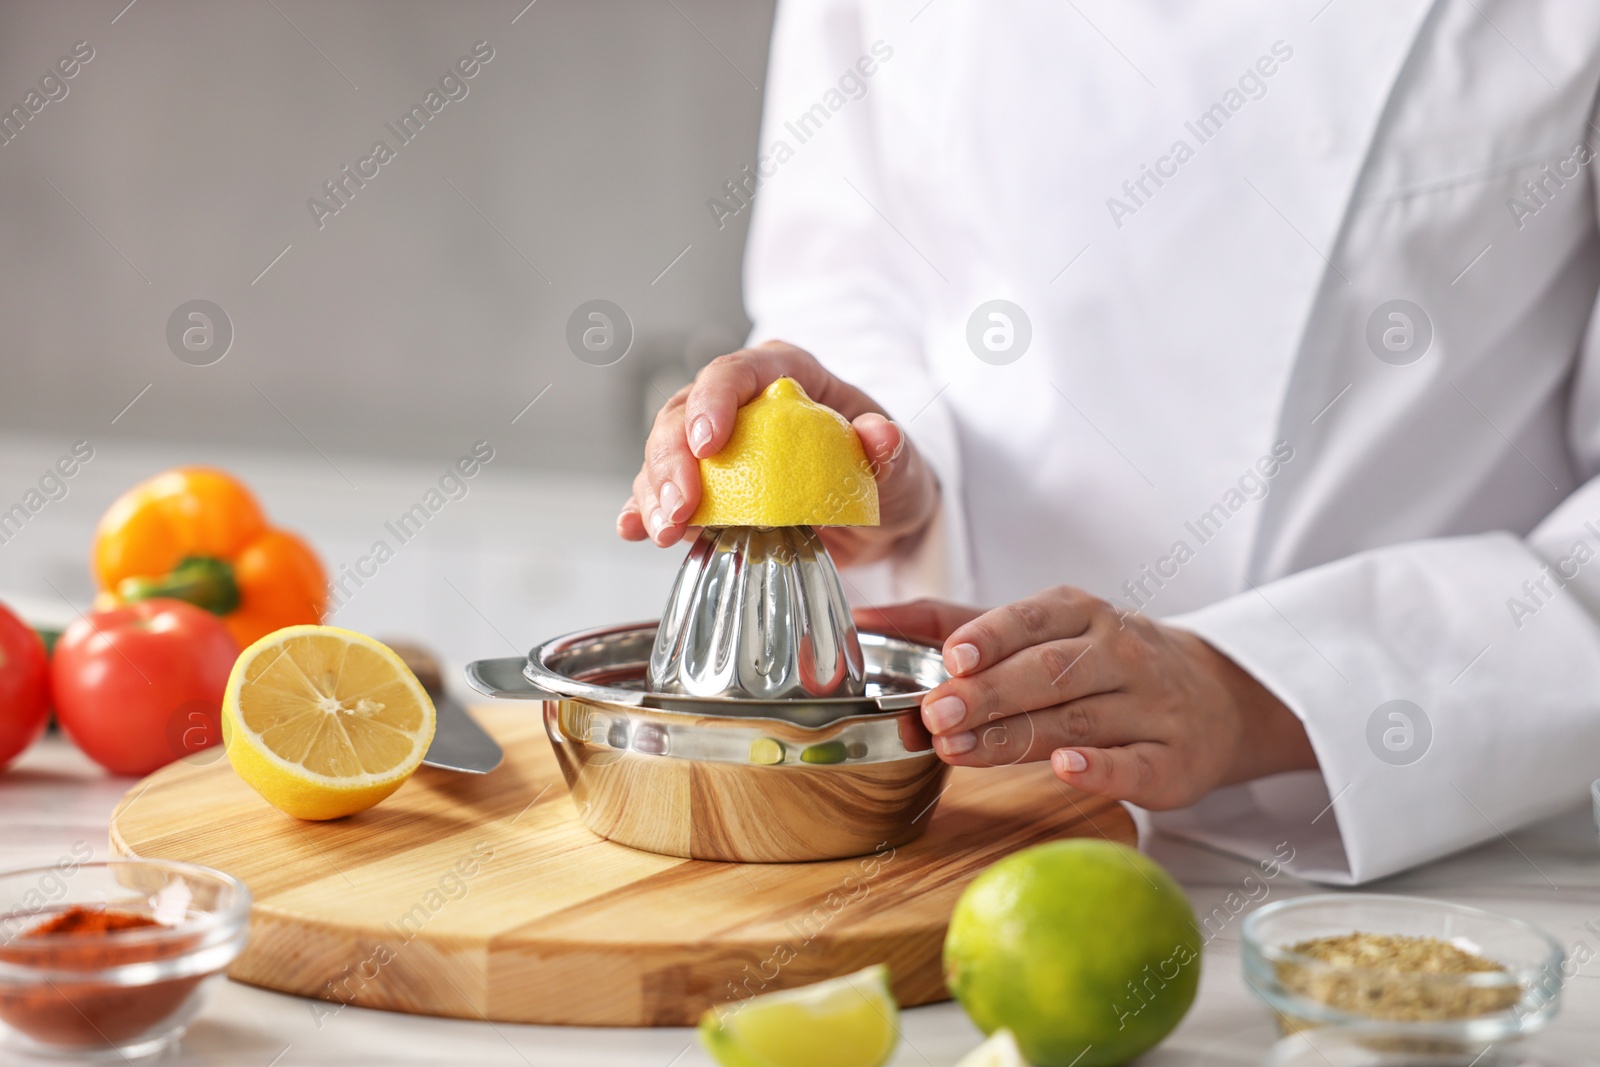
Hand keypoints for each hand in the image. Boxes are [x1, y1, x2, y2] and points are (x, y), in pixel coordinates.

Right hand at [617, 340, 939, 566]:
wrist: (880, 518)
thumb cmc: (885, 474)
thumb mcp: (900, 465)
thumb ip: (889, 451)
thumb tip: (880, 434)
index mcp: (785, 374)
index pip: (735, 372)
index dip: (713, 402)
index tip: (708, 444)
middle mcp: (741, 403)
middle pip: (682, 412)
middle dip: (672, 459)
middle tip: (681, 506)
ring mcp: (718, 445)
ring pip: (664, 452)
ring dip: (655, 491)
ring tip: (664, 531)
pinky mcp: (706, 487)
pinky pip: (664, 492)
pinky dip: (645, 511)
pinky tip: (633, 528)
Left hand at [856, 589, 1318, 809]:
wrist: (1211, 698)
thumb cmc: (1100, 661)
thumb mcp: (1037, 629)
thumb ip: (950, 622)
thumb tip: (866, 619)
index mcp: (1082, 614)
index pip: (1034, 619)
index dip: (993, 636)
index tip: (953, 656)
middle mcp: (1120, 652)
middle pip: (1049, 672)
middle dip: (990, 693)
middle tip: (937, 713)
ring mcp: (1150, 706)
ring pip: (1077, 719)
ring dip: (1016, 736)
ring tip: (959, 748)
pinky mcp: (1171, 759)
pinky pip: (1134, 763)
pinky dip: (1100, 768)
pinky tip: (1066, 769)